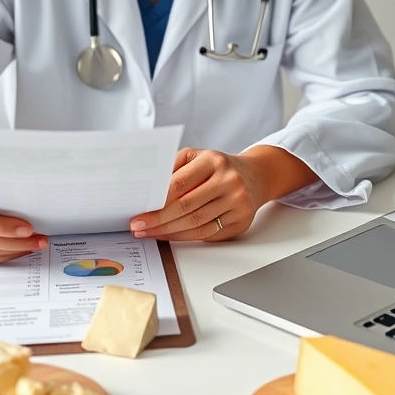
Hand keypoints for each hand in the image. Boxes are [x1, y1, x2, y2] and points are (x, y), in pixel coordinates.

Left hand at [129, 146, 316, 241]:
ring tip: (149, 233)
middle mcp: (229, 181)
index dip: (156, 201)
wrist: (256, 176)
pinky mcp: (240, 222)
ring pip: (196, 224)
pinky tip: (169, 235)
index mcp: (214, 161)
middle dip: (158, 220)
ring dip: (168, 232)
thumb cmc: (219, 167)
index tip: (138, 212)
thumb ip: (173, 168)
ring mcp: (237, 203)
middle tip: (138, 227)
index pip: (179, 184)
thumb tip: (146, 188)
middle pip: (186, 207)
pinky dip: (185, 237)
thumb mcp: (197, 157)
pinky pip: (207, 234)